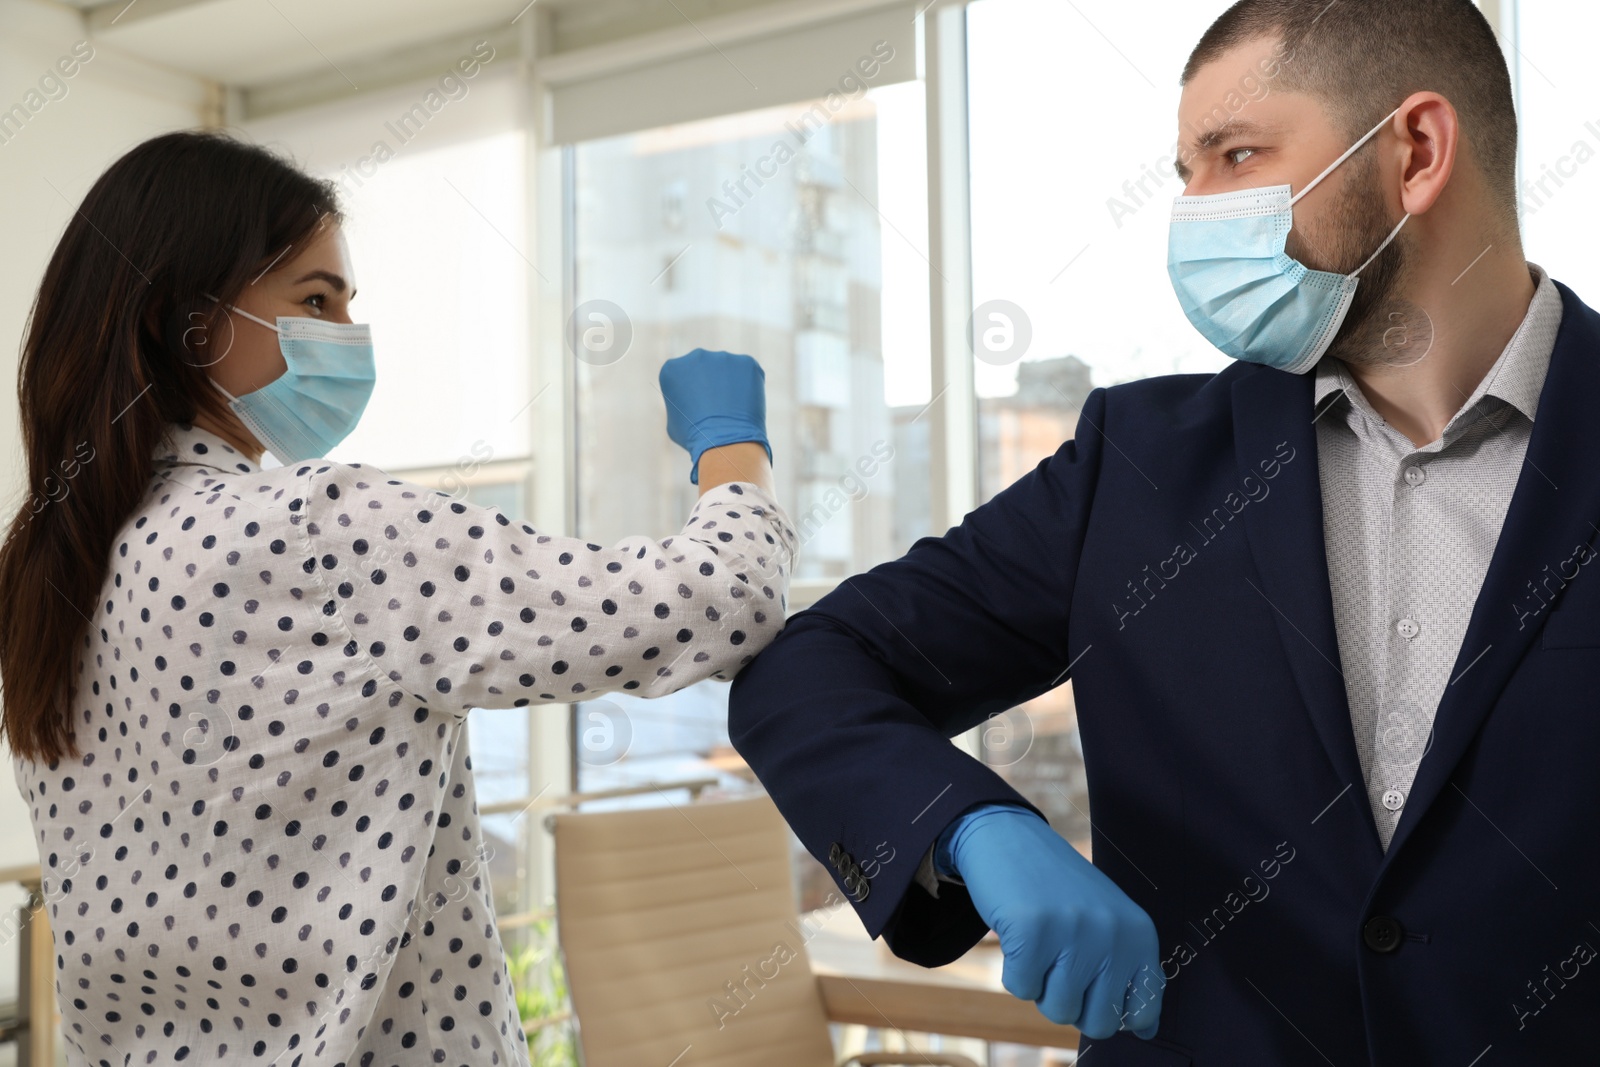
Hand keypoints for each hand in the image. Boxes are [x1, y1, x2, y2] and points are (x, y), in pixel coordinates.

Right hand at [658, 349, 772, 484]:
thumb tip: (690, 403)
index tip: (695, 407)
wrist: (725, 441)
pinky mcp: (747, 362)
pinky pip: (747, 372)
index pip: (681, 375)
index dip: (689, 392)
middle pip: (703, 367)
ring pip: (726, 369)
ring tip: (733, 408)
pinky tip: (746, 404)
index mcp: (673, 368)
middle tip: (716, 406)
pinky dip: (748, 385)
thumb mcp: (673, 421)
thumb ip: (680, 403)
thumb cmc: (695, 437)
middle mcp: (697, 356)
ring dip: (729, 383)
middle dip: (709, 382)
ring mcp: (723, 358)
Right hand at [940, 803, 1164, 1039]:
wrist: (1011, 839)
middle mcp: (1114, 935)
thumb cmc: (1059, 891)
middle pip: (1097, 1022)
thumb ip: (1129, 972)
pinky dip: (1013, 970)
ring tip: (1041, 943)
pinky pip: (1021, 988)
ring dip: (1041, 985)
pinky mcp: (1033, 932)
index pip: (1143, 1012)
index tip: (1092, 988)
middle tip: (1059, 961)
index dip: (1111, 1013)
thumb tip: (1144, 1031)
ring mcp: (1074, 933)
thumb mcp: (1108, 923)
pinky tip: (1018, 933)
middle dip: (1071, 1003)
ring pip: (1058, 1009)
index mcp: (1140, 935)